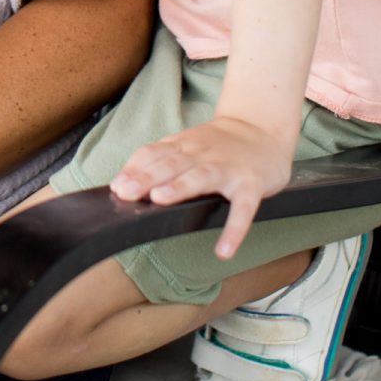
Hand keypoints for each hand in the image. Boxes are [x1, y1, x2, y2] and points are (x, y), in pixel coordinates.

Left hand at [110, 116, 292, 259]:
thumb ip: (160, 160)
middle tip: (126, 193)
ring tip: (160, 201)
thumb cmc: (219, 146)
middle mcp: (203, 154)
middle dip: (147, 177)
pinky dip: (234, 229)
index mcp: (184, 145)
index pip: (154, 153)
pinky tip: (224, 250)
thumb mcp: (188, 145)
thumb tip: (123, 184)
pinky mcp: (251, 185)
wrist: (263, 131)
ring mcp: (228, 169)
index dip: (135, 169)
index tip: (117, 187)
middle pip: (171, 163)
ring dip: (179, 187)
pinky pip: (243, 209)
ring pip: (201, 176)